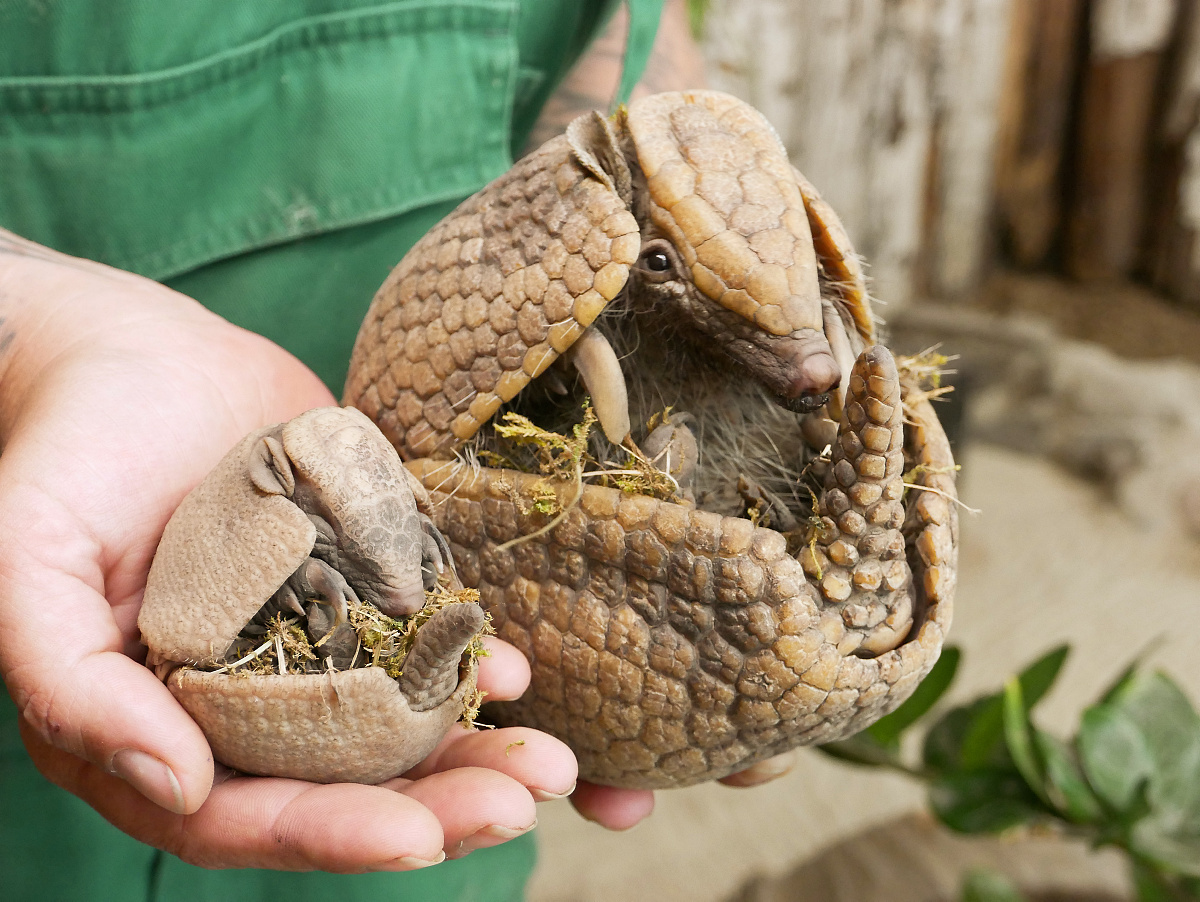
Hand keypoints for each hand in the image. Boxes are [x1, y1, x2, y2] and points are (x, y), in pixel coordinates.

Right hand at [0, 234, 576, 870]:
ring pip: (401, 720)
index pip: (248, 812)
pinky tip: (520, 665)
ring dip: (480, 746)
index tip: (418, 841)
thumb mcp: (30, 564)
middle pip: (348, 780)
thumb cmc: (64, 452)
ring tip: (559, 759)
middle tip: (526, 796)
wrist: (133, 355)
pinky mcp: (360, 581)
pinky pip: (424, 635)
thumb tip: (175, 784)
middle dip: (439, 801)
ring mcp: (312, 641)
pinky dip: (475, 661)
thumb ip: (72, 683)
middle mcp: (247, 701)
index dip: (331, 833)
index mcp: (159, 726)